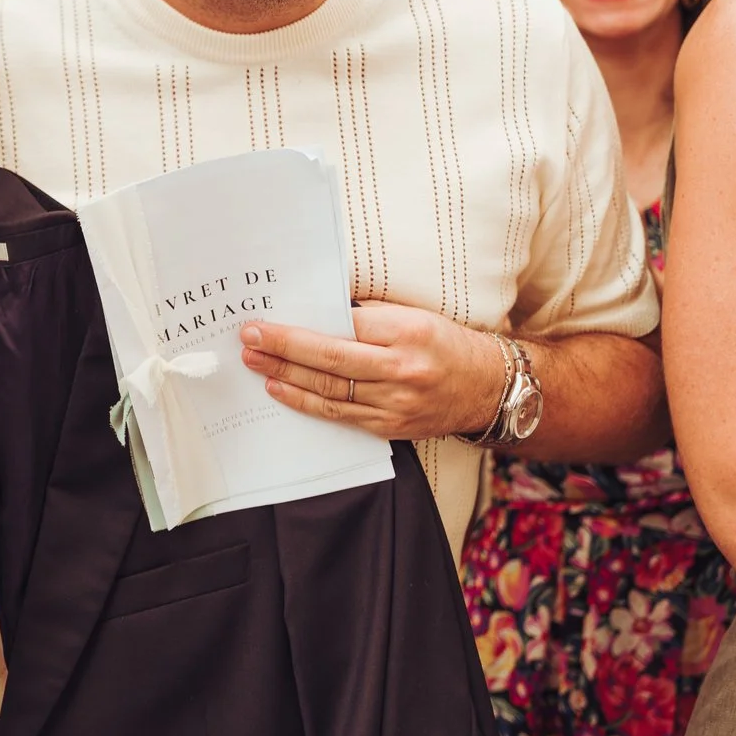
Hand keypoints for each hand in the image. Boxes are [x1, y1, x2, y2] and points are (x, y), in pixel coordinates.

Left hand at [239, 301, 505, 439]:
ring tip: (254, 363)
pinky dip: (305, 402)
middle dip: (282, 350)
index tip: (265, 322)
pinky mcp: (390, 427)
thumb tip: (316, 308)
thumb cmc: (444, 343)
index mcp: (407, 332)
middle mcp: (402, 369)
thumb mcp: (414, 315)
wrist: (486, 388)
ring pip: (329, 390)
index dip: (298, 328)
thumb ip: (368, 315)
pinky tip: (280, 390)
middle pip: (329, 359)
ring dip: (285, 376)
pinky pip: (340, 414)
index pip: (342, 328)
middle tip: (248, 340)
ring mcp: (395, 403)